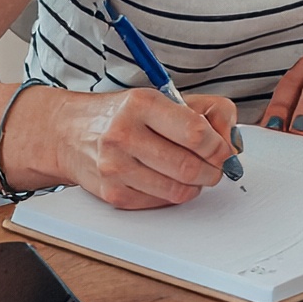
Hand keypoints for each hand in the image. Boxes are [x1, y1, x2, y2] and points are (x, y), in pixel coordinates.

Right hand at [25, 85, 237, 209]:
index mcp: (142, 103)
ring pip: (177, 191)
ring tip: (193, 173)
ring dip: (196, 186)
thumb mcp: (163, 98)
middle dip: (213, 171)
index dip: (219, 146)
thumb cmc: (124, 114)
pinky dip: (172, 196)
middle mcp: (124, 134)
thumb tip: (233, 143)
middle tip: (216, 167)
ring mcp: (115, 167)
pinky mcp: (112, 194)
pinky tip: (167, 180)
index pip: (195, 133)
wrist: (70, 132)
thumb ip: (207, 111)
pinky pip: (159, 204)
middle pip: (189, 167)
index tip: (224, 150)